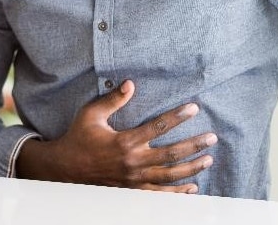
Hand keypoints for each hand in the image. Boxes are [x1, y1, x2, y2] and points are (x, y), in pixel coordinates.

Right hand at [15, 80, 216, 192]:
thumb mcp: (91, 114)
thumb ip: (112, 99)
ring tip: (208, 160)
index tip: (194, 109)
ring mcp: (134, 180)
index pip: (157, 127)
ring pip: (169, 177)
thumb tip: (131, 83)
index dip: (177, 117)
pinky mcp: (132, 191)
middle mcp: (132, 162)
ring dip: (191, 168)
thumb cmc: (79, 136)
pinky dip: (178, 192)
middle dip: (194, 146)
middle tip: (212, 138)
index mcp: (124, 141)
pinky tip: (193, 187)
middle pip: (171, 155)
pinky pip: (160, 194)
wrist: (65, 169)